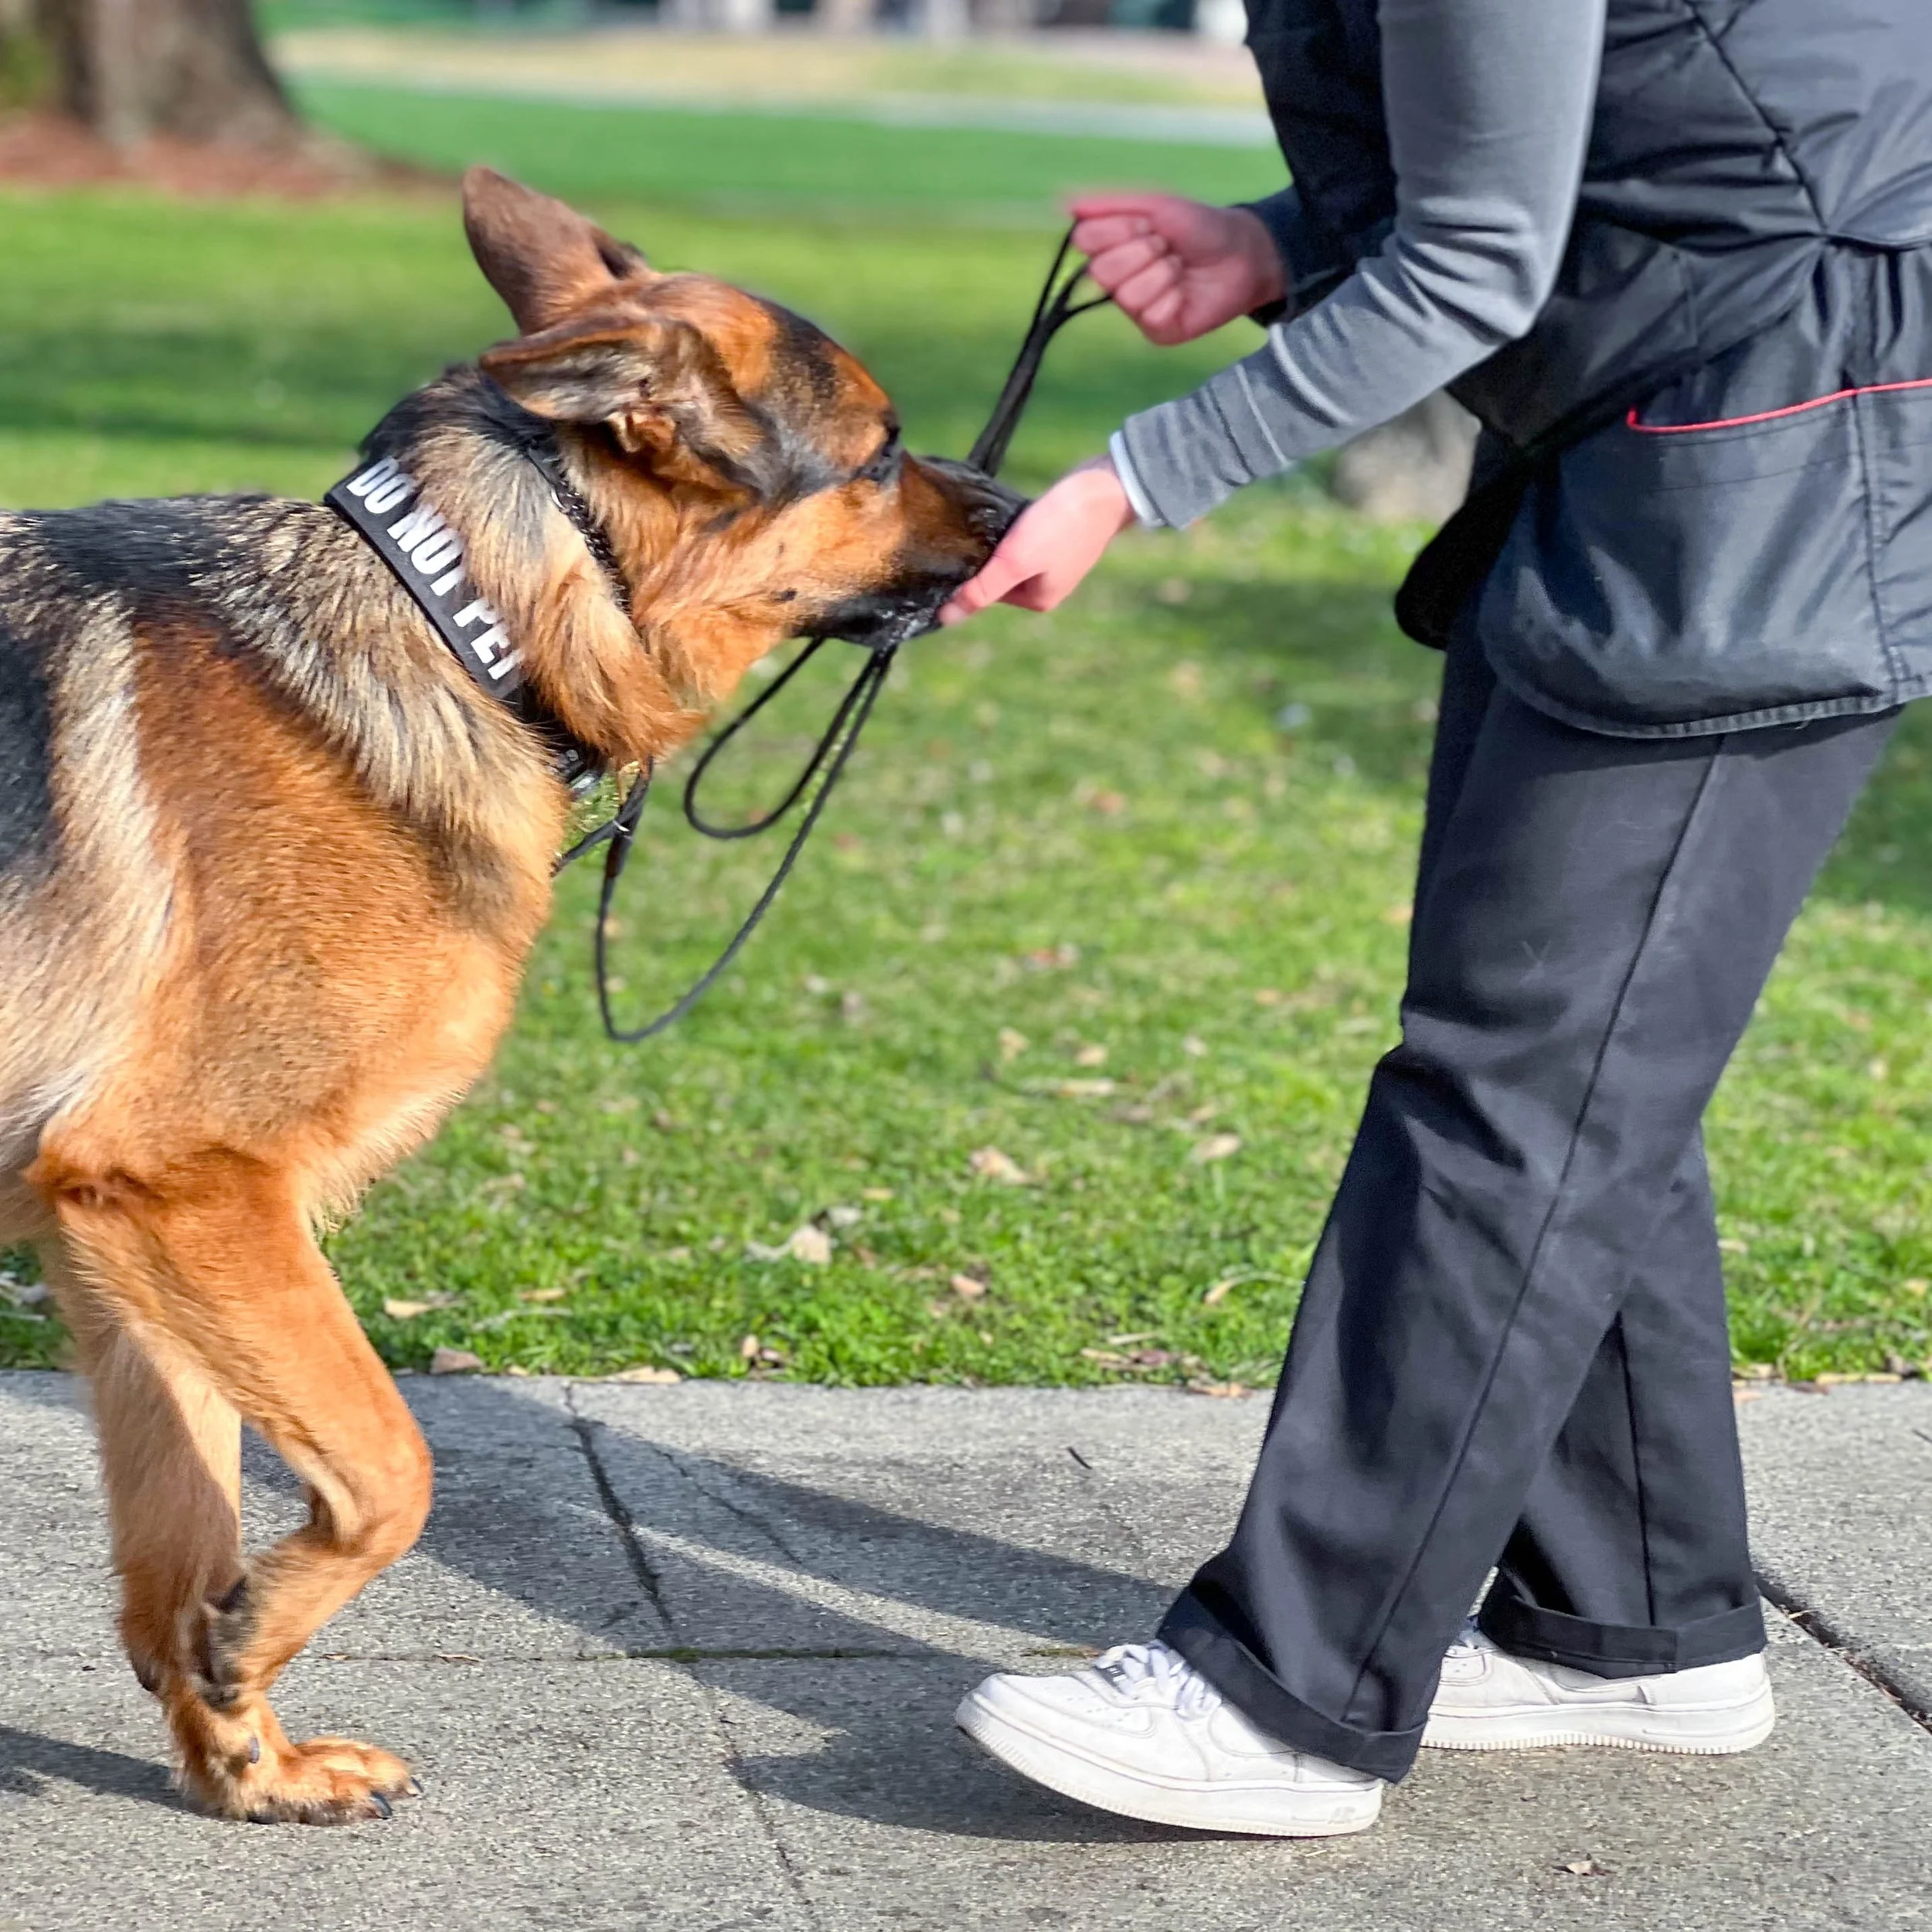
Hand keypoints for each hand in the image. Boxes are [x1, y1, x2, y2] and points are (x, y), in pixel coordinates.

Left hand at [938, 456, 1135, 623]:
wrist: (1105, 487)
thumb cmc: (1061, 526)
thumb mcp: (1015, 562)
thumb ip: (982, 590)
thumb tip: (947, 618)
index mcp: (1039, 600)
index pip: (988, 592)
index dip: (975, 569)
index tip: (970, 545)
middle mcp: (1049, 586)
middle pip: (1000, 573)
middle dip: (990, 553)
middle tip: (988, 529)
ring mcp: (1058, 561)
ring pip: (1013, 553)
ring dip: (1002, 537)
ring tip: (1003, 518)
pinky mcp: (1062, 536)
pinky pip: (1029, 536)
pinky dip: (1019, 525)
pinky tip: (1020, 512)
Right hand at [1071, 192, 1285, 346]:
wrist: (1241, 254)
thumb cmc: (1199, 226)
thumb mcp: (1155, 203)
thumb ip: (1109, 202)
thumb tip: (1063, 203)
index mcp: (1111, 245)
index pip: (1085, 241)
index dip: (1116, 230)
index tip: (1146, 223)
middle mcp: (1117, 278)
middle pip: (1100, 271)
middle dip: (1141, 251)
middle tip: (1166, 246)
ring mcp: (1135, 308)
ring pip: (1126, 295)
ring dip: (1160, 274)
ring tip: (1180, 268)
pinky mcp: (1156, 330)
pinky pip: (1150, 315)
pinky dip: (1173, 298)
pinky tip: (1186, 292)